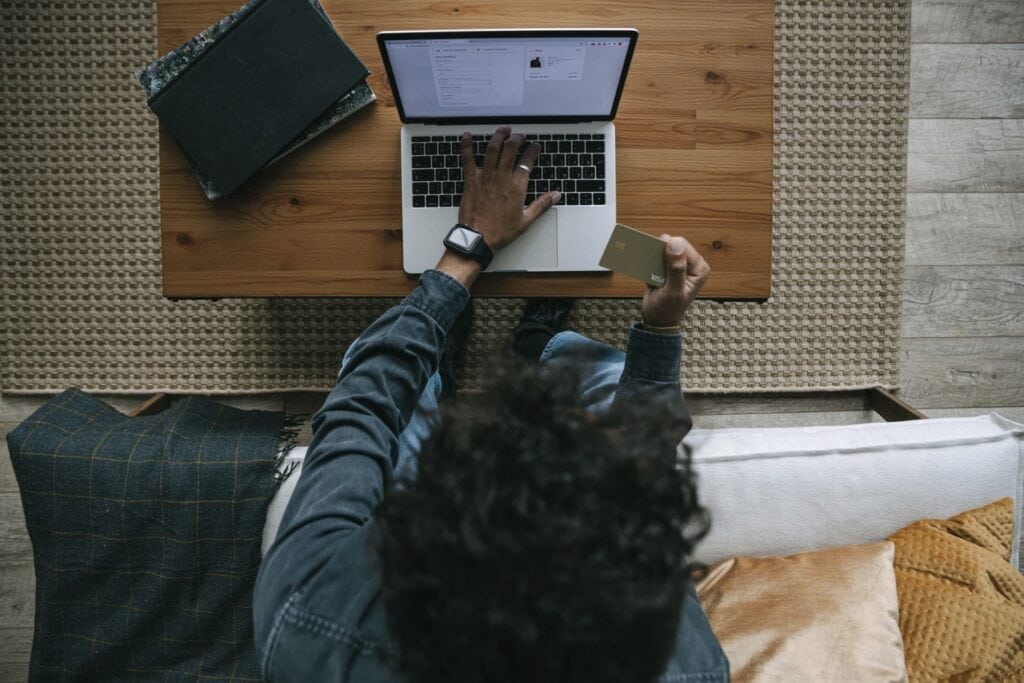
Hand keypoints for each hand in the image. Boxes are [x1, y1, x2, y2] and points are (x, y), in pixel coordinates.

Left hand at [457, 126, 561, 250]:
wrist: (478, 238)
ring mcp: (485, 177)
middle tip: (519, 136)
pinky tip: (467, 137)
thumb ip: (542, 204)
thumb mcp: (526, 220)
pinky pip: (468, 159)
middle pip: (510, 149)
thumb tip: (555, 195)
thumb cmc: (500, 231)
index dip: (533, 150)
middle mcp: (501, 177)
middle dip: (516, 139)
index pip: (527, 161)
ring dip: (498, 136)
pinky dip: (466, 146)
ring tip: (503, 130)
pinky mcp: (471, 180)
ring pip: (492, 149)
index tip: (535, 147)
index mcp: (516, 186)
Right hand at [640, 235, 710, 326]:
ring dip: (653, 254)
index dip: (667, 247)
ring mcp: (679, 265)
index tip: (655, 255)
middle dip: (660, 251)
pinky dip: (650, 259)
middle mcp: (691, 264)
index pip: (683, 246)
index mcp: (699, 268)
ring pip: (664, 249)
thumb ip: (676, 269)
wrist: (657, 320)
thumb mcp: (673, 291)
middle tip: (651, 264)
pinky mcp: (667, 267)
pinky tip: (646, 268)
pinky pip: (657, 256)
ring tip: (648, 267)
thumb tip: (675, 243)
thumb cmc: (668, 309)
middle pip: (673, 244)